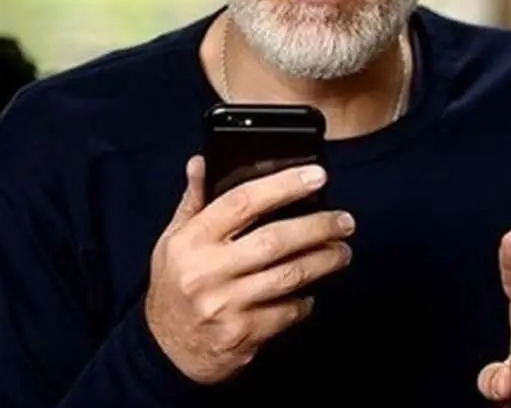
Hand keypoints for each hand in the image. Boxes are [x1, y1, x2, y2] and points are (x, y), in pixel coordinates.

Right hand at [145, 155, 354, 383]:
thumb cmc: (175, 286)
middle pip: (275, 240)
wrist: (165, 350)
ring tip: (342, 251)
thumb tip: (202, 160)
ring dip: (324, 261)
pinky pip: (287, 312)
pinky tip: (311, 290)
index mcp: (191, 241)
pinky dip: (306, 300)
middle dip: (318, 227)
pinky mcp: (242, 336)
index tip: (317, 176)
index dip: (283, 185)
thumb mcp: (173, 239)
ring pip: (289, 276)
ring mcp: (226, 306)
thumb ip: (194, 200)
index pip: (242, 202)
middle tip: (345, 221)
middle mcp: (207, 272)